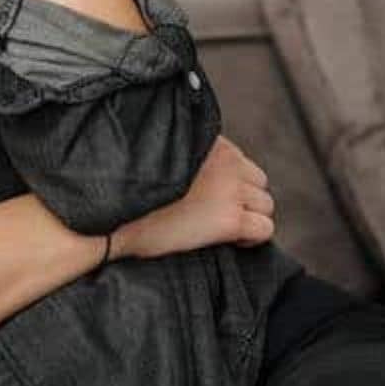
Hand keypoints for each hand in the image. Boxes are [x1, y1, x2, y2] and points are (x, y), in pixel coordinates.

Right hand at [109, 136, 275, 260]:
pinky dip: (253, 238)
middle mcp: (226, 163)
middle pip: (259, 182)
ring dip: (250, 217)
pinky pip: (264, 229)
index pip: (241, 163)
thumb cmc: (131, 193)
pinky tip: (231, 241)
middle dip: (245, 199)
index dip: (231, 184)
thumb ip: (184, 158)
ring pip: (266, 205)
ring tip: (226, 228)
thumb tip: (194, 176)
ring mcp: (231, 191)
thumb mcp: (161, 160)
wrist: (118, 215)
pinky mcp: (231, 219)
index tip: (212, 198)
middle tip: (221, 215)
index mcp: (210, 145)